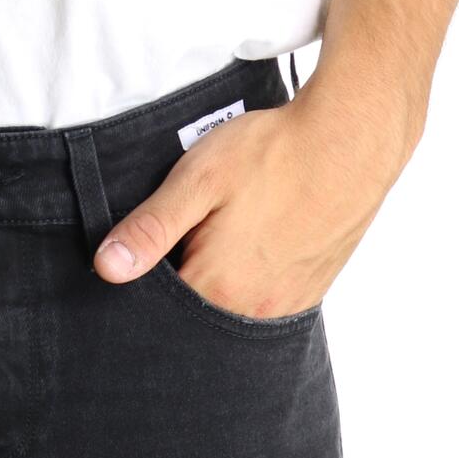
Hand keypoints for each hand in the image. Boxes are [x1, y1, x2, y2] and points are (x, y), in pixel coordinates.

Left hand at [92, 70, 424, 318]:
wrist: (351, 139)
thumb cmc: (273, 154)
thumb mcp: (198, 181)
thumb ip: (151, 229)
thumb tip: (107, 268)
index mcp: (216, 288)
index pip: (160, 312)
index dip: (148, 286)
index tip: (153, 258)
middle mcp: (251, 310)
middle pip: (196, 318)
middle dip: (183, 290)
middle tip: (192, 242)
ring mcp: (284, 305)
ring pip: (231, 314)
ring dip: (217, 290)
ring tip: (223, 245)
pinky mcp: (308, 293)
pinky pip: (265, 307)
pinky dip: (248, 290)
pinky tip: (251, 254)